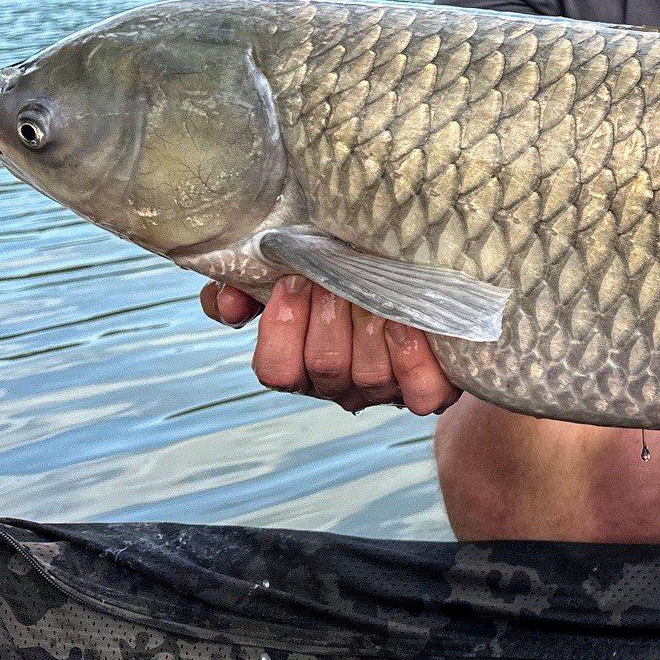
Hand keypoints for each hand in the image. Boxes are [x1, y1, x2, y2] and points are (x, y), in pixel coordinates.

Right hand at [199, 275, 461, 414]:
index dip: (280, 329)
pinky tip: (410, 323)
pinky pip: (422, 393)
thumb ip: (245, 283)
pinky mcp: (433, 388)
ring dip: (372, 328)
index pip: (275, 370)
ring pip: (370, 377)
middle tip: (338, 277)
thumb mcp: (293, 266)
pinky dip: (413, 359)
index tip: (293, 281)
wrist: (425, 270)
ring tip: (377, 291)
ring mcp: (388, 389)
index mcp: (302, 361)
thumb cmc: (348, 266)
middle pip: (324, 367)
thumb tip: (226, 300)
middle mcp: (342, 383)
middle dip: (330, 316)